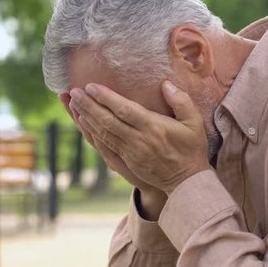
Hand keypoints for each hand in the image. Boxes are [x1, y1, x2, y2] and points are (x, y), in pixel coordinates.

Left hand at [68, 81, 209, 194]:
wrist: (186, 181)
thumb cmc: (191, 149)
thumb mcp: (194, 123)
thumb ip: (181, 101)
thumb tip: (165, 84)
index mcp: (153, 128)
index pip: (125, 110)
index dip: (106, 98)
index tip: (91, 86)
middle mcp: (138, 141)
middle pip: (107, 121)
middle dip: (89, 105)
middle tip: (74, 91)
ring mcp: (130, 153)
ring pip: (103, 133)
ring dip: (86, 117)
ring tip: (73, 102)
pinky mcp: (126, 162)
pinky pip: (104, 145)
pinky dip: (91, 133)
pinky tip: (83, 122)